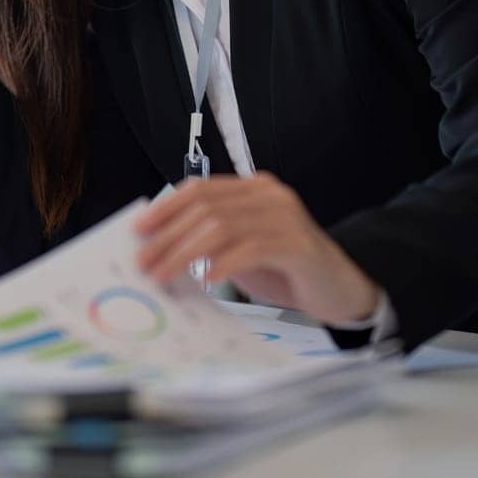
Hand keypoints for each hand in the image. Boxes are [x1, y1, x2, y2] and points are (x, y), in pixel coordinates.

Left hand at [132, 172, 379, 323]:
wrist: (339, 289)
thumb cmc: (286, 270)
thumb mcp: (242, 249)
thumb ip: (211, 240)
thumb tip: (159, 247)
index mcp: (254, 188)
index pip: (201, 188)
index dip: (166, 207)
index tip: (138, 229)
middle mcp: (269, 195)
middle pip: (206, 207)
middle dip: (168, 236)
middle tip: (144, 262)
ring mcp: (285, 217)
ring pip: (221, 226)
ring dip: (184, 252)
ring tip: (163, 275)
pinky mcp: (298, 244)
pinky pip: (251, 249)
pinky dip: (223, 263)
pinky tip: (207, 279)